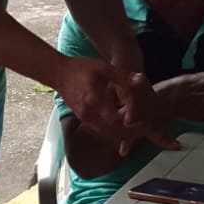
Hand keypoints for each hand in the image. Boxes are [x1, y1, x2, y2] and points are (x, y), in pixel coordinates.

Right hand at [56, 56, 176, 153]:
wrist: (57, 73)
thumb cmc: (80, 68)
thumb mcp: (104, 68)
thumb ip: (123, 77)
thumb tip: (140, 80)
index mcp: (97, 102)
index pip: (119, 122)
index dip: (134, 126)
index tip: (145, 123)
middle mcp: (90, 114)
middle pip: (114, 133)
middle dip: (131, 134)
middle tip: (145, 130)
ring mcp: (85, 118)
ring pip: (107, 134)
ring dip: (122, 135)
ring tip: (137, 130)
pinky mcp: (83, 118)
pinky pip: (100, 130)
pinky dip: (112, 132)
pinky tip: (122, 127)